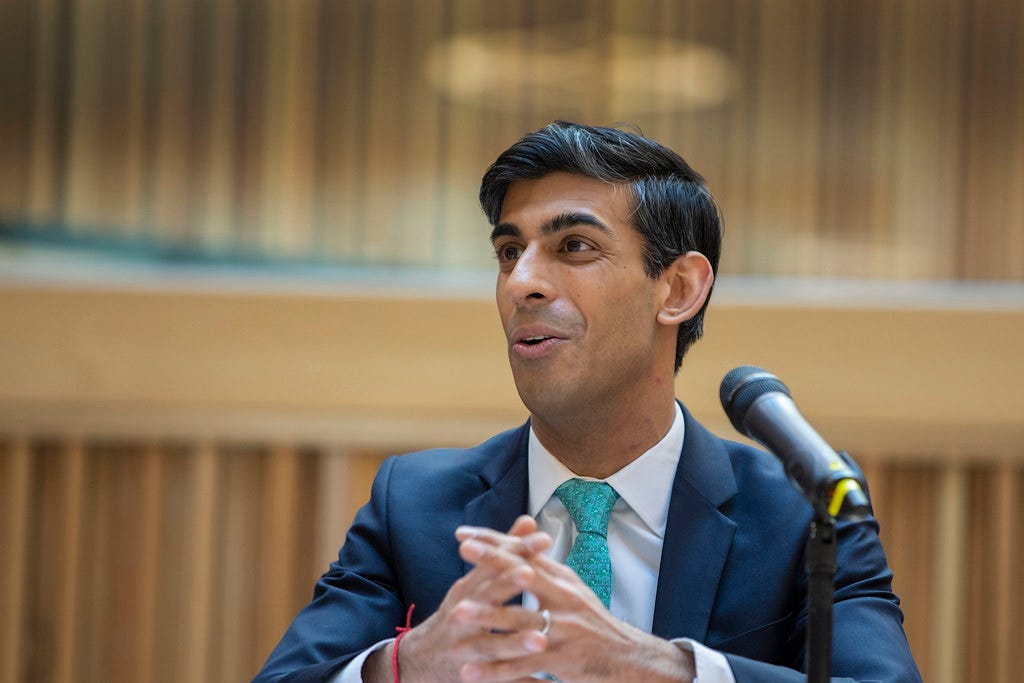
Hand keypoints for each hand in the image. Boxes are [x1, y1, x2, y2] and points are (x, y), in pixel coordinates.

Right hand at [361, 516, 553, 682]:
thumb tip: (528, 521)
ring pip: (492, 646)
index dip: (515, 552)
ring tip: (541, 640)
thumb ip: (502, 554)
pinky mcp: (475, 678)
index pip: (492, 566)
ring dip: (516, 644)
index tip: (541, 538)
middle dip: (507, 587)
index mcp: (467, 592)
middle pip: (486, 600)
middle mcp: (463, 618)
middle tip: (531, 574)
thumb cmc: (456, 616)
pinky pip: (501, 681)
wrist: (419, 662)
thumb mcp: (472, 583)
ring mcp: (466, 651)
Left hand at [459, 552, 695, 682]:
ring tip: (457, 613)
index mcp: (562, 580)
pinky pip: (523, 666)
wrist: (630, 659)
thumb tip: (523, 542)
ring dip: (488, 616)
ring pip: (520, 620)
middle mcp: (563, 598)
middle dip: (491, 560)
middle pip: (524, 574)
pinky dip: (495, 670)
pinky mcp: (563, 661)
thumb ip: (545, 570)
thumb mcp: (572, 590)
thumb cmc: (594, 624)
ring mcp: (563, 630)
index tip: (464, 533)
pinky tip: (470, 672)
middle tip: (462, 548)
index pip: (524, 553)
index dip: (495, 541)